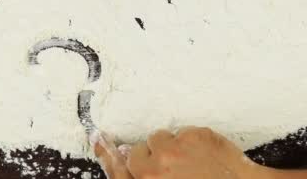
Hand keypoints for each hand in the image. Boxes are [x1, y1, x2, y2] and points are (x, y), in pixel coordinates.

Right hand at [92, 127, 266, 178]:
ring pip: (161, 137)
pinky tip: (204, 155)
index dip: (108, 154)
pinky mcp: (194, 136)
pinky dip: (192, 140)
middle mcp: (155, 170)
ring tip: (191, 162)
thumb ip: (150, 178)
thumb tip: (139, 162)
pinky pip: (184, 131)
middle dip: (153, 155)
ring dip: (173, 145)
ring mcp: (175, 151)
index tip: (102, 140)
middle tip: (173, 166)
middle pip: (139, 151)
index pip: (118, 170)